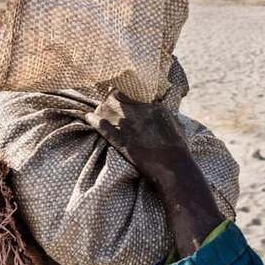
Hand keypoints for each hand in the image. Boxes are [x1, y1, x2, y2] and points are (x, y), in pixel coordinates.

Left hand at [85, 90, 223, 255]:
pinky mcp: (122, 142)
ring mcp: (130, 127)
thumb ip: (164, 115)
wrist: (174, 169)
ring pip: (107, 110)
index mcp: (154, 108)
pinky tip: (87, 117)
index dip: (122, 97)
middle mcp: (140, 113)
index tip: (116, 98)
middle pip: (116, 99)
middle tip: (106, 107)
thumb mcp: (175, 126)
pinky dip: (93, 121)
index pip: (131, 94)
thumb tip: (157, 109)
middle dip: (109, 102)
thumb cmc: (177, 151)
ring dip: (101, 112)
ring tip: (96, 113)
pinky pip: (103, 127)